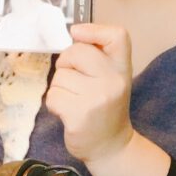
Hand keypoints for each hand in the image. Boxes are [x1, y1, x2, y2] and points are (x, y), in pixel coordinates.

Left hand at [46, 23, 133, 163]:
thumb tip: (74, 32)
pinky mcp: (78, 115)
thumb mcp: (112, 78)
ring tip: (74, 100)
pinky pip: (53, 96)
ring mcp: (97, 98)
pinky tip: (68, 112)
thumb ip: (99, 56)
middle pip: (76, 52)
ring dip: (60, 87)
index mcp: (122, 68)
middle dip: (66, 63)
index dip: (94, 29)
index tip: (77, 33)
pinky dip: (55, 103)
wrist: (111, 145)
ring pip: (60, 76)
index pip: (117, 36)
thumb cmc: (106, 107)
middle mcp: (113, 80)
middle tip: (74, 80)